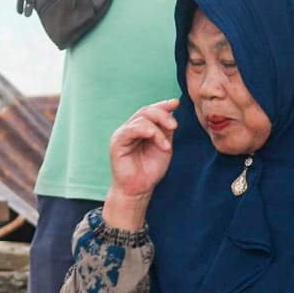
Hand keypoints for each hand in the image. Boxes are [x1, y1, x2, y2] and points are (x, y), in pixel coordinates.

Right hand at [102, 99, 178, 229]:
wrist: (139, 189)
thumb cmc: (151, 169)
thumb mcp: (164, 146)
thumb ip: (166, 130)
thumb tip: (172, 112)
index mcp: (142, 127)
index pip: (151, 110)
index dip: (163, 105)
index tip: (176, 103)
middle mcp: (131, 128)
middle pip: (146, 111)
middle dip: (163, 115)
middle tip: (174, 126)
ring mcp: (123, 134)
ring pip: (141, 119)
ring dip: (157, 128)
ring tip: (166, 145)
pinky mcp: (117, 142)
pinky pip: (130, 130)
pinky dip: (145, 130)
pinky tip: (155, 137)